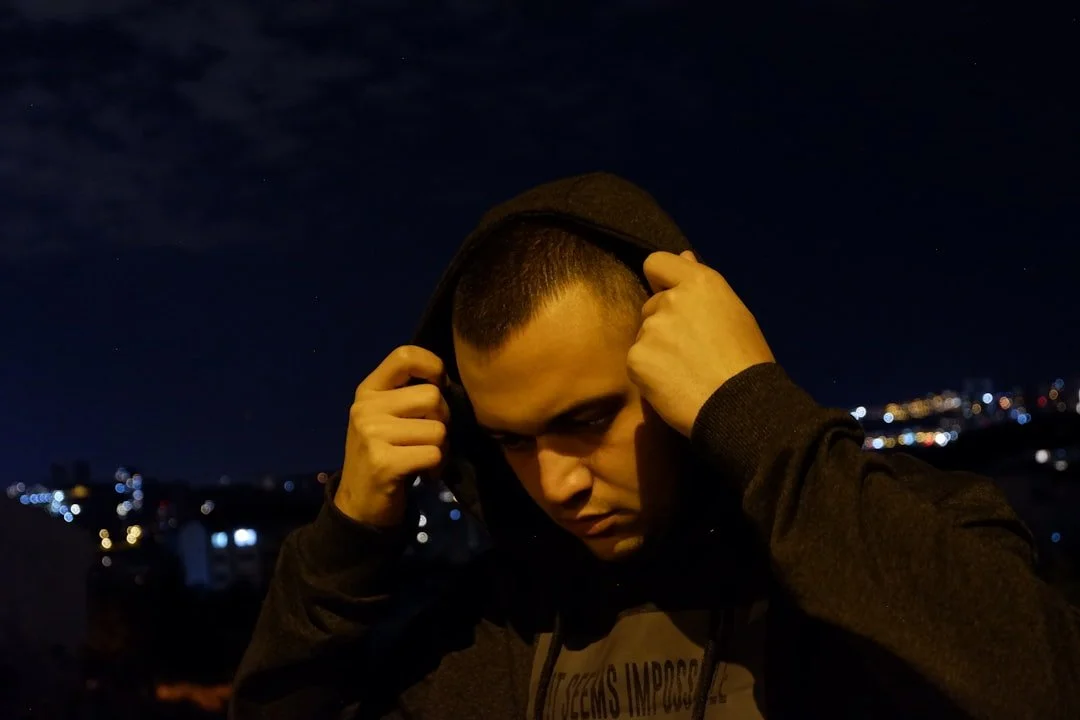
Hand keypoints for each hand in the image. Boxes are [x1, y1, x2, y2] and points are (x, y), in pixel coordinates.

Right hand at [334, 345, 449, 526]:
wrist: (359, 506)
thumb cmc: (383, 455)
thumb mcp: (386, 418)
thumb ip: (408, 395)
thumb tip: (448, 381)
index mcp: (368, 390)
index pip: (405, 355)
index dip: (433, 366)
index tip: (439, 386)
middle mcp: (366, 408)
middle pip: (432, 396)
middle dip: (443, 420)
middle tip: (430, 439)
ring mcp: (372, 434)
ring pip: (438, 429)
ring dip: (441, 448)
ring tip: (424, 458)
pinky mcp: (383, 462)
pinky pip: (434, 454)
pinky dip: (437, 467)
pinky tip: (423, 474)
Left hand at [627, 250, 774, 437]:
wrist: (739, 406)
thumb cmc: (746, 361)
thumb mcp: (734, 313)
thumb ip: (702, 286)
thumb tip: (684, 256)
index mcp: (700, 283)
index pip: (657, 262)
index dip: (661, 279)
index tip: (668, 295)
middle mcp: (671, 299)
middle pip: (652, 305)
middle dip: (664, 323)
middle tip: (691, 350)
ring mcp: (651, 329)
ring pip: (644, 335)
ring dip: (657, 349)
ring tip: (686, 371)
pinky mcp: (636, 357)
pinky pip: (637, 360)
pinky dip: (649, 372)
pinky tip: (674, 384)